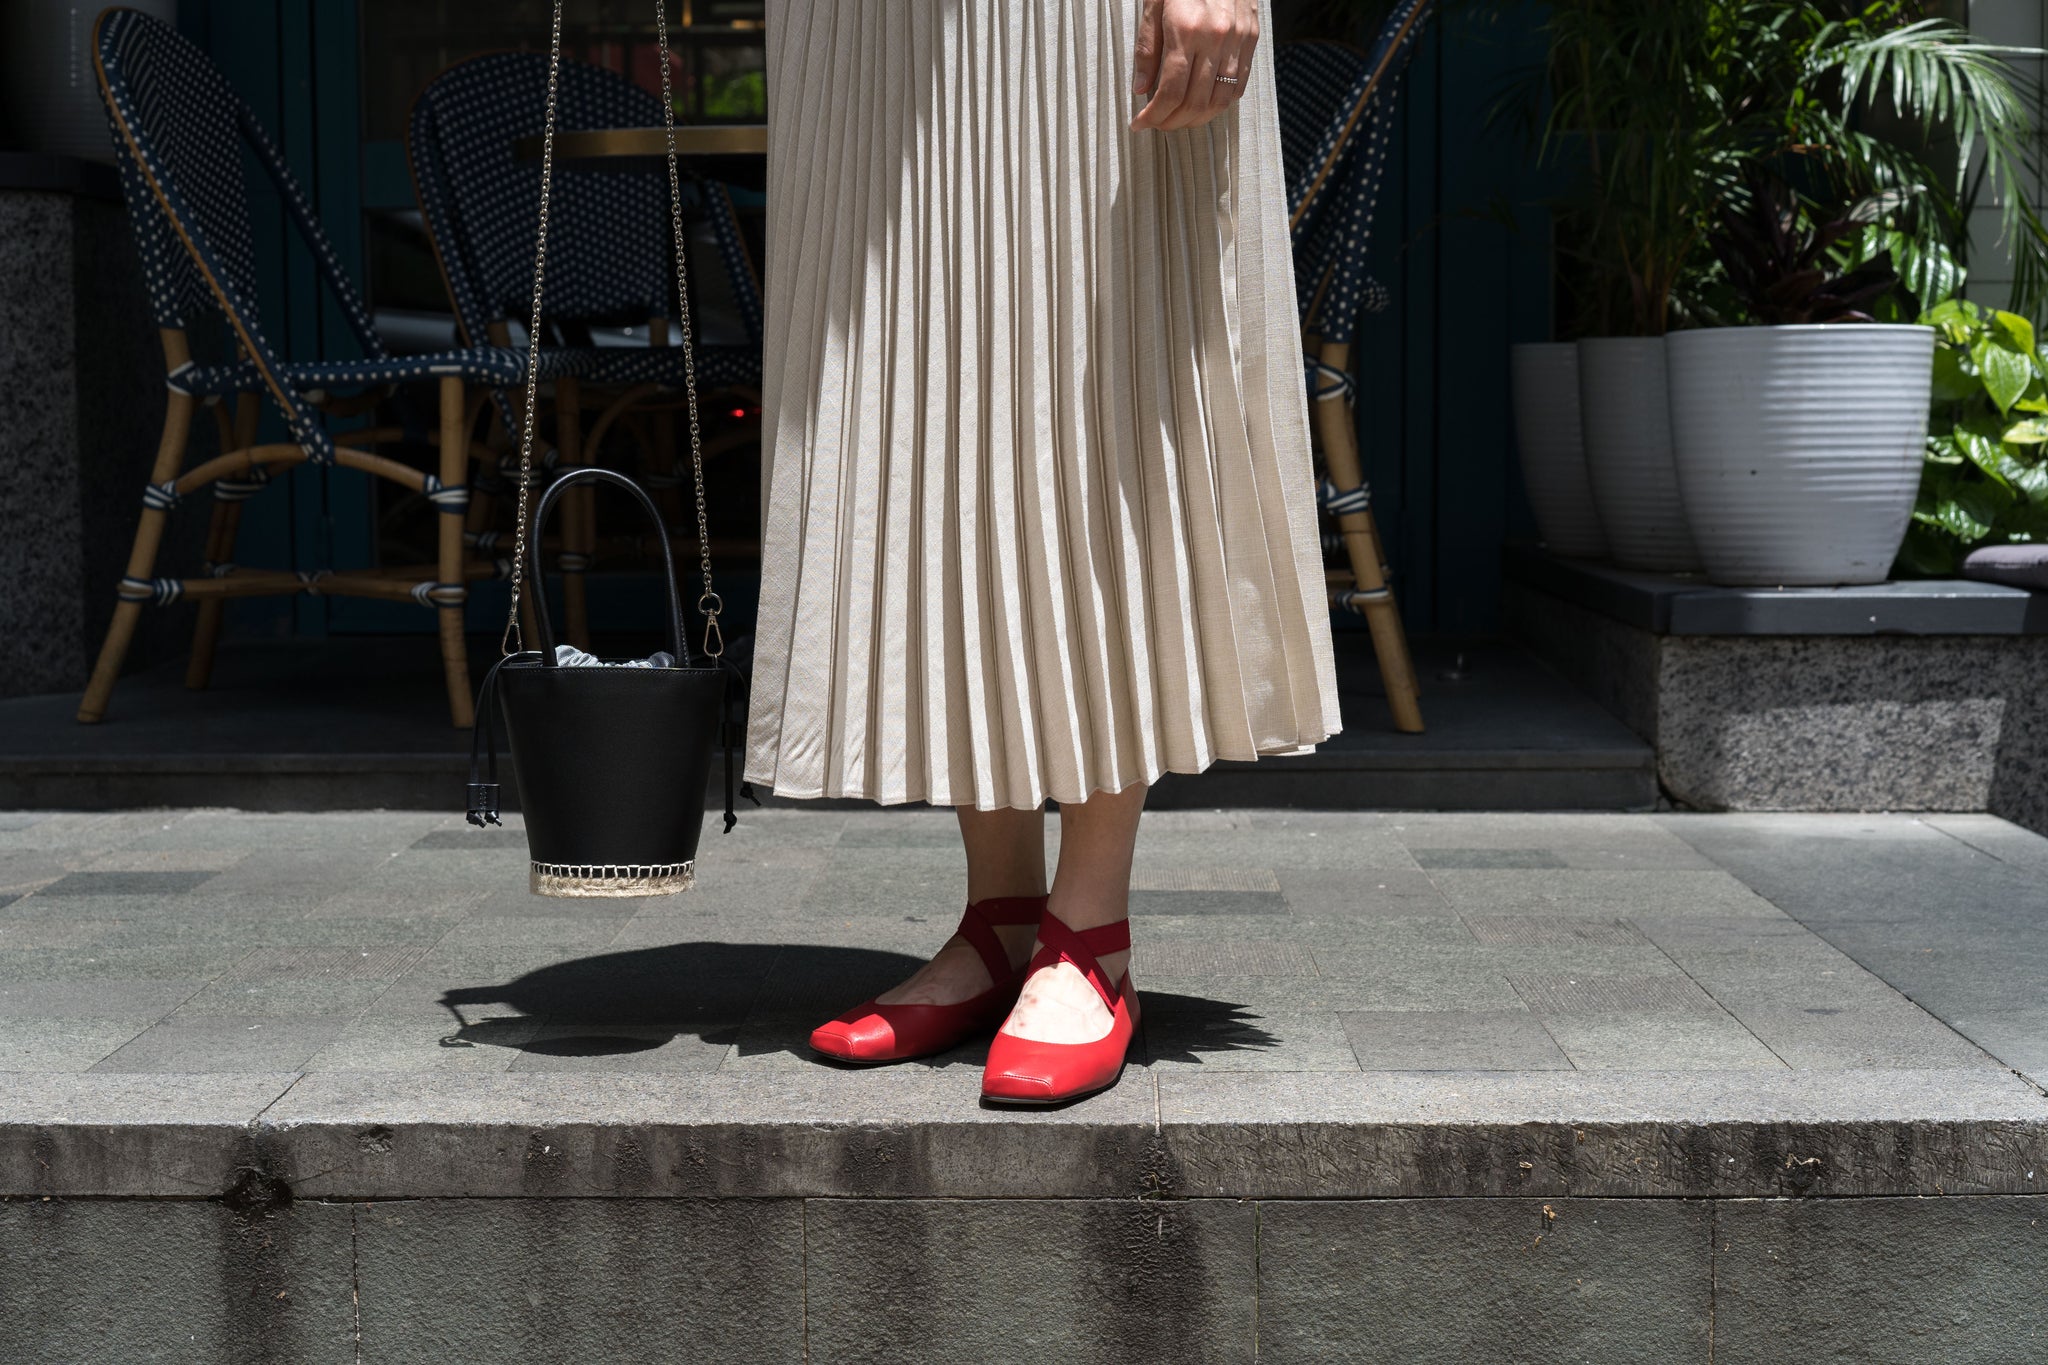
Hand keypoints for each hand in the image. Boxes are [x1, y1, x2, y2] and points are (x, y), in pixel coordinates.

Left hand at [1131, 0, 1258, 131]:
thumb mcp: (1152, 7)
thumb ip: (1146, 50)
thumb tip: (1141, 91)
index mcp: (1186, 29)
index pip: (1170, 91)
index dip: (1153, 115)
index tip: (1139, 123)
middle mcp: (1216, 37)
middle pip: (1194, 101)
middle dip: (1172, 122)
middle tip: (1156, 124)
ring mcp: (1238, 38)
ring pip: (1219, 99)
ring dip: (1196, 119)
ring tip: (1177, 120)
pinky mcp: (1251, 37)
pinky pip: (1238, 84)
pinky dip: (1220, 103)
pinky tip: (1202, 105)